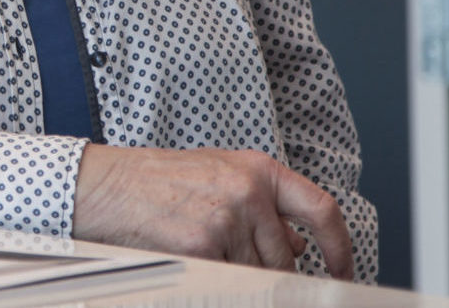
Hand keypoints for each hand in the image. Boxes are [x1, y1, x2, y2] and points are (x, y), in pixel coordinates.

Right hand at [71, 145, 353, 280]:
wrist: (107, 186)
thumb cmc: (156, 180)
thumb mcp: (216, 176)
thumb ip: (261, 204)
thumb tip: (300, 243)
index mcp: (256, 168)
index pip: (320, 208)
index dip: (340, 246)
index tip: (342, 270)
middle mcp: (248, 189)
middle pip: (286, 257)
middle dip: (266, 269)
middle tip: (229, 257)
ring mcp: (228, 217)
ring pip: (258, 274)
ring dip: (235, 272)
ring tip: (198, 245)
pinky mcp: (206, 245)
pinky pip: (230, 280)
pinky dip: (213, 276)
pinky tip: (188, 254)